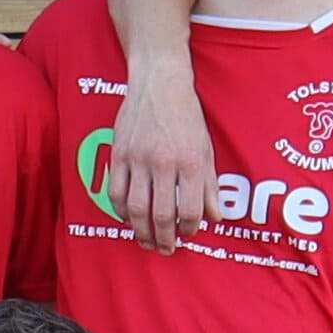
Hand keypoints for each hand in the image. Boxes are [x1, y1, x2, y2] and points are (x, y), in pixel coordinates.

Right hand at [103, 53, 213, 249]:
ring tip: (147, 241)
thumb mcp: (206, 148)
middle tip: (166, 249)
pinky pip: (117, 192)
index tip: (189, 234)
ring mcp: (138, 159)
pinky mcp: (119, 154)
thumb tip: (215, 217)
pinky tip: (129, 219)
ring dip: (141, 231)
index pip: (191, 209)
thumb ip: (209, 185)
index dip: (190, 229)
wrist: (159, 83)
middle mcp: (164, 162)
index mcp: (190, 161)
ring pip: (136, 209)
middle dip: (164, 239)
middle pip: (160, 215)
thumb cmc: (186, 115)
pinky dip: (122, 211)